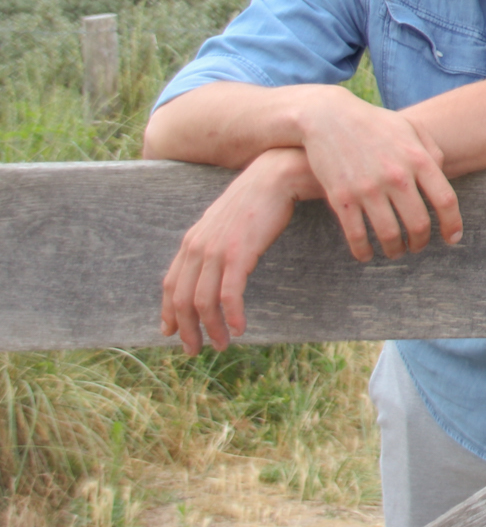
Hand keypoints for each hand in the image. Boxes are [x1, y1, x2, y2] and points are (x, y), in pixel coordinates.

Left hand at [160, 148, 314, 352]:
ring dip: (211, 328)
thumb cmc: (255, 200)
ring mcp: (216, 251)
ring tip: (222, 344)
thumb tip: (210, 263)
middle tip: (195, 350)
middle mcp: (197, 248)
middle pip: (182, 299)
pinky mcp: (238, 253)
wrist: (275, 176)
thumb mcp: (224, 223)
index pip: (170, 285)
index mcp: (191, 241)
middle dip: (187, 330)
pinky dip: (232, 315)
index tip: (171, 333)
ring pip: (203, 301)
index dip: (168, 313)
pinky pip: (229, 293)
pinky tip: (240, 328)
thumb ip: (211, 243)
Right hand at [298, 91, 462, 260]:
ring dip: (395, 250)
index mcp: (418, 158)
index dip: (452, 225)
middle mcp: (396, 176)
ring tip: (396, 251)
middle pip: (419, 224)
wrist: (328, 116)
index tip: (452, 239)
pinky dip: (363, 251)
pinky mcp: (341, 197)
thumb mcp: (410, 129)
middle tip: (418, 246)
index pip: (445, 200)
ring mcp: (368, 188)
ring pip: (389, 235)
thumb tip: (443, 181)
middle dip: (421, 242)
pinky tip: (367, 255)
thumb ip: (432, 153)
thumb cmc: (375, 124)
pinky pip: (356, 235)